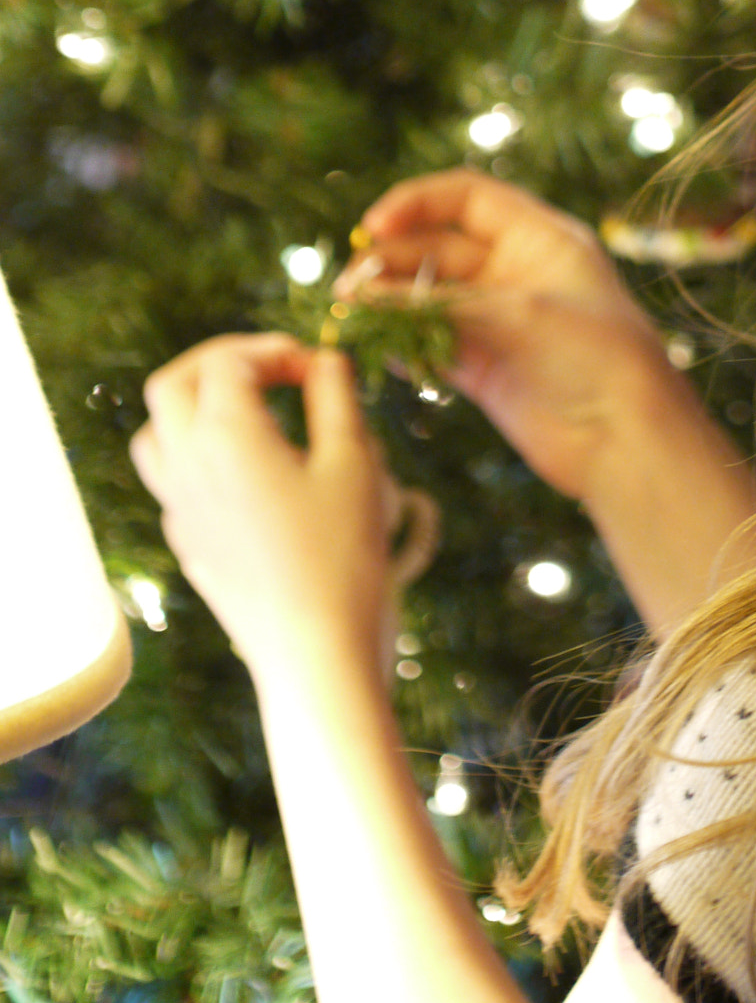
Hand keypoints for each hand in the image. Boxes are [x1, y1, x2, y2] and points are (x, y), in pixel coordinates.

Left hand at [130, 336, 391, 685]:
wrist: (314, 651)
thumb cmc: (343, 552)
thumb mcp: (353, 460)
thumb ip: (334, 396)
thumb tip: (323, 360)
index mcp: (224, 435)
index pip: (228, 361)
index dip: (275, 350)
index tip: (318, 369)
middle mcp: (185, 466)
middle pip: (171, 384)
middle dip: (220, 361)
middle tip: (272, 368)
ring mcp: (177, 508)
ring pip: (155, 433)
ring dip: (194, 406)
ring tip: (248, 411)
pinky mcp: (186, 543)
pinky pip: (171, 479)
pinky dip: (199, 453)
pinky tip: (251, 471)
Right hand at [337, 170, 673, 502]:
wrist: (627, 439)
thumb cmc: (595, 356)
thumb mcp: (519, 314)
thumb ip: (441, 304)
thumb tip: (366, 296)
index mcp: (539, 238)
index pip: (467, 198)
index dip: (417, 203)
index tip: (373, 225)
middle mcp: (516, 272)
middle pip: (438, 247)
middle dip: (392, 261)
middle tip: (353, 286)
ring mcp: (499, 321)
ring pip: (429, 298)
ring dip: (390, 303)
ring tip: (353, 314)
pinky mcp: (486, 368)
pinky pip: (432, 344)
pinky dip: (403, 343)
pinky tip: (378, 348)